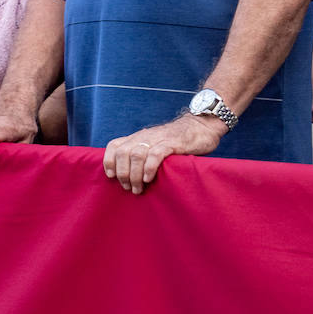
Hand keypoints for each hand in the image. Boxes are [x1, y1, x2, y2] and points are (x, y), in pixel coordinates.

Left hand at [103, 114, 223, 194]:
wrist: (203, 125)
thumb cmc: (179, 140)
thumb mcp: (157, 143)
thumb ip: (144, 154)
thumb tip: (130, 177)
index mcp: (140, 137)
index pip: (114, 145)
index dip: (109, 161)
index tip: (112, 177)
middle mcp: (146, 136)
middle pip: (123, 153)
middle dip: (122, 173)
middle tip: (128, 188)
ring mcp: (159, 138)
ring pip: (136, 155)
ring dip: (134, 174)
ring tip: (139, 188)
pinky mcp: (173, 143)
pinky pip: (155, 154)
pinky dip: (149, 167)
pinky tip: (149, 178)